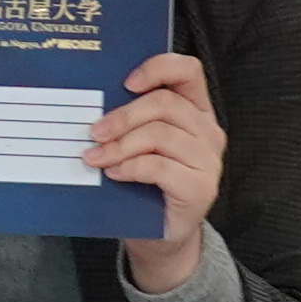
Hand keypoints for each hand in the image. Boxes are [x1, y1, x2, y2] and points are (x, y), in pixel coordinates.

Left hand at [94, 53, 227, 288]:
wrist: (159, 234)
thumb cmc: (144, 183)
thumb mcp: (137, 143)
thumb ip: (130, 120)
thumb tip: (92, 102)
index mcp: (195, 110)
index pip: (188, 70)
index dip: (157, 68)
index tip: (126, 82)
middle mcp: (207, 131)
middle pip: (165, 104)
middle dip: (123, 116)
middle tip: (94, 132)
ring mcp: (208, 161)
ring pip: (160, 135)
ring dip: (120, 145)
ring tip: (96, 157)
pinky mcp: (201, 188)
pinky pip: (159, 167)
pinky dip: (130, 167)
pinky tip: (114, 174)